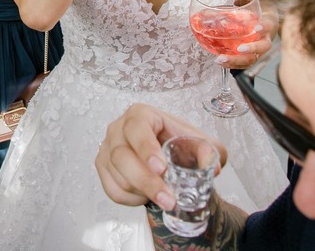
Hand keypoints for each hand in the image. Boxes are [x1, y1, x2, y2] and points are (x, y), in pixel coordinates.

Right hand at [96, 104, 225, 210]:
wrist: (170, 155)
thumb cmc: (180, 144)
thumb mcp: (202, 143)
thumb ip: (209, 152)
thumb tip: (211, 168)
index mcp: (141, 114)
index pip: (137, 127)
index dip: (146, 148)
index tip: (161, 168)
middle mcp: (118, 128)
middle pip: (122, 156)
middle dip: (146, 181)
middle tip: (168, 199)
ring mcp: (107, 148)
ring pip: (118, 176)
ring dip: (142, 192)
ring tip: (164, 197)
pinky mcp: (103, 167)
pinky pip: (112, 190)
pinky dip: (131, 199)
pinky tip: (146, 195)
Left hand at [215, 10, 275, 68]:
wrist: (261, 19)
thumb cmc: (256, 10)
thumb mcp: (254, 2)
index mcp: (269, 23)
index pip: (270, 25)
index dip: (265, 27)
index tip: (257, 27)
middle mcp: (265, 38)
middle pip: (263, 47)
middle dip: (252, 48)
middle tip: (240, 49)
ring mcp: (257, 49)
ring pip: (252, 59)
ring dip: (236, 61)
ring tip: (221, 59)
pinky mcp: (248, 55)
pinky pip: (242, 63)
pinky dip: (231, 63)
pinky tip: (219, 61)